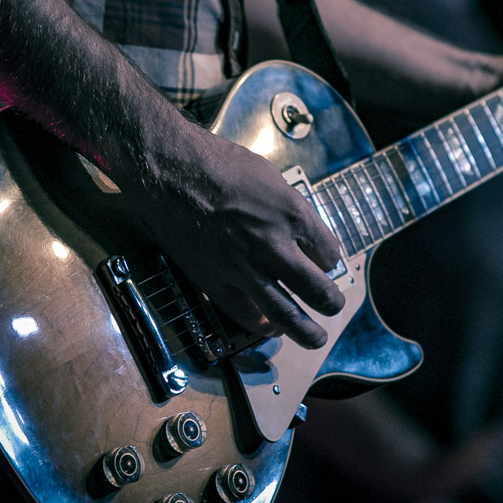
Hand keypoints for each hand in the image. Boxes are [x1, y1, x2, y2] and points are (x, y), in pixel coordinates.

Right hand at [124, 125, 344, 348]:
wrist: (170, 172)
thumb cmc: (219, 164)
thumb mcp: (271, 178)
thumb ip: (289, 209)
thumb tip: (300, 230)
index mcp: (294, 216)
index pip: (329, 254)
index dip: (329, 261)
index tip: (323, 262)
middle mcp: (275, 247)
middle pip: (318, 290)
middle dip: (330, 302)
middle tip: (332, 306)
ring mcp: (246, 269)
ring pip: (287, 314)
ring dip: (306, 331)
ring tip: (315, 338)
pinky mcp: (216, 283)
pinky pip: (246, 315)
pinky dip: (262, 324)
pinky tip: (269, 326)